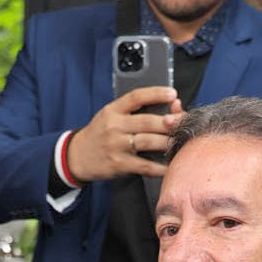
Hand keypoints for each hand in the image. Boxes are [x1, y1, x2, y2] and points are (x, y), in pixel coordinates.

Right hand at [65, 86, 182, 182]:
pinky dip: (160, 167)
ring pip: (148, 141)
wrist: (77, 156)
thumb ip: (134, 112)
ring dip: (167, 142)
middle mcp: (114, 126)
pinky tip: (170, 165)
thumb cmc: (100, 134)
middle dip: (170, 122)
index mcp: (113, 110)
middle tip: (184, 122)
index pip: (136, 97)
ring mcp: (116, 146)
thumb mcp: (111, 116)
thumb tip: (168, 106)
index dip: (156, 93)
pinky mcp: (119, 164)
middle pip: (147, 121)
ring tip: (180, 141)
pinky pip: (145, 165)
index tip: (172, 94)